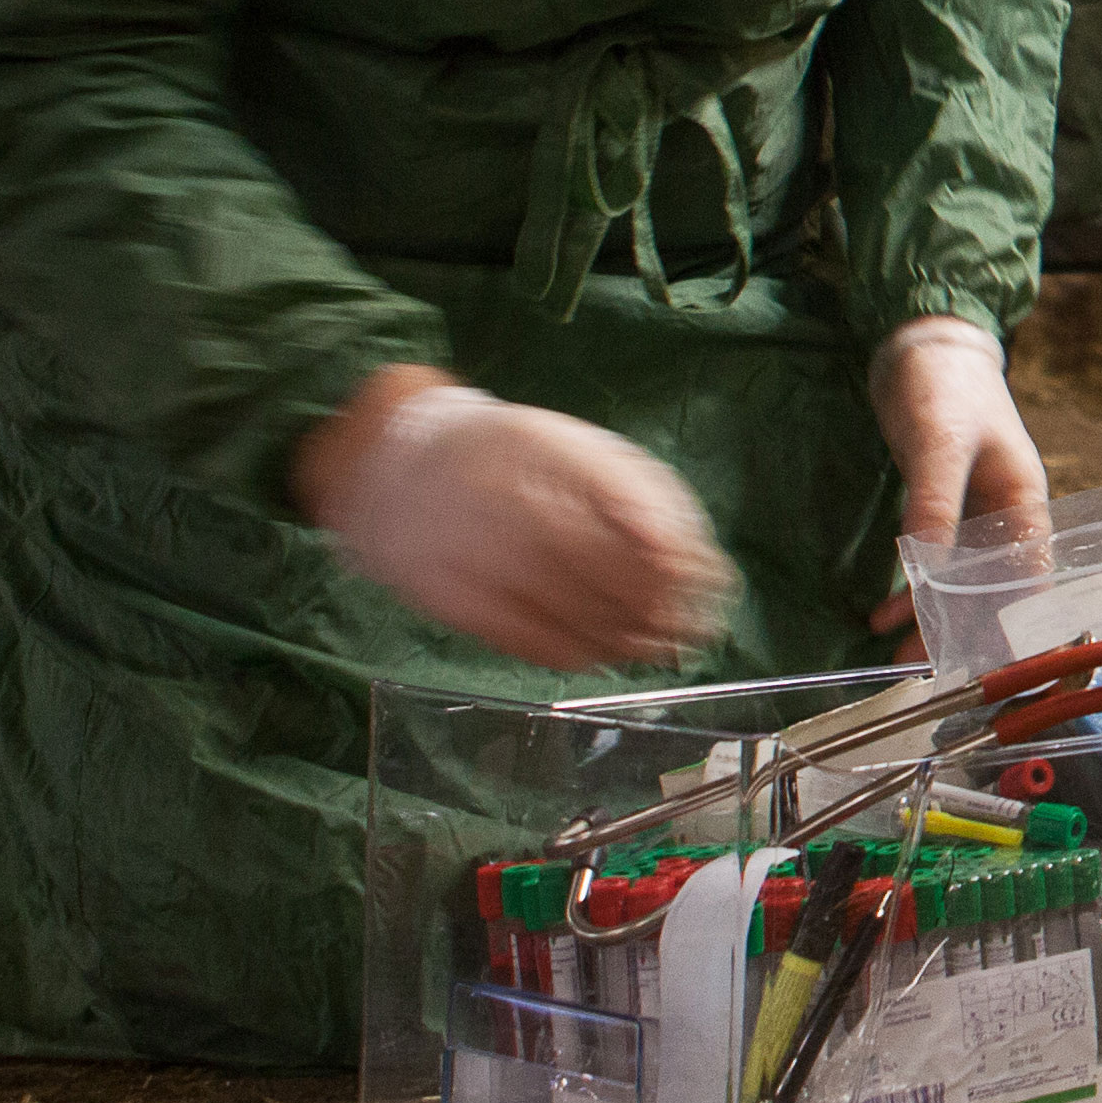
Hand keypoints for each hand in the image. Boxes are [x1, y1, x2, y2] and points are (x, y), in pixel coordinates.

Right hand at [295, 370, 735, 670]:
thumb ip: (629, 492)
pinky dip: (580, 655)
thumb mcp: (569, 447)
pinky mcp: (456, 603)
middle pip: (611, 576)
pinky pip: (531, 643)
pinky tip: (603, 653)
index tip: (710, 579)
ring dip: (630, 640)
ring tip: (659, 646)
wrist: (391, 468)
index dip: (679, 560)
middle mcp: (514, 507)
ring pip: (575, 618)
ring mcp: (481, 559)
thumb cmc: (502, 455)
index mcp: (550, 457)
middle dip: (664, 609)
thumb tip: (681, 550)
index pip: (636, 519)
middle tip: (695, 626)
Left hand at [866, 316, 1049, 629]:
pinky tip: (883, 609)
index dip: (1009, 623)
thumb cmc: (944, 385)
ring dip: (930, 613)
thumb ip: (936, 505)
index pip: (1028, 577)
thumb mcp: (940, 443)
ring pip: (960, 580)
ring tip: (891, 646)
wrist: (919, 341)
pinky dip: (913, 587)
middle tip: (917, 662)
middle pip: (992, 588)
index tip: (976, 660)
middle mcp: (1006, 514)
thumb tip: (928, 570)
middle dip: (959, 628)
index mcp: (1025, 499)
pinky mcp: (941, 507)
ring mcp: (973, 512)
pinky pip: (935, 561)